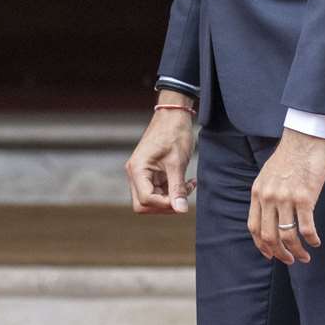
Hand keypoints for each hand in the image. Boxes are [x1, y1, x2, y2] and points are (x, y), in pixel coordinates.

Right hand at [124, 93, 197, 213]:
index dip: (164, 204)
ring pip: (151, 199)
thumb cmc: (174, 134)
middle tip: (183, 197)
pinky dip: (172, 190)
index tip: (182, 199)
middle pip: (143, 204)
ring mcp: (142, 173)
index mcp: (137, 169)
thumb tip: (181, 210)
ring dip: (170, 198)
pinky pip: (158, 190)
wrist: (173, 115)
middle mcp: (135, 173)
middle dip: (165, 205)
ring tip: (188, 187)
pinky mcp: (150, 172)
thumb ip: (177, 188)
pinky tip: (187, 183)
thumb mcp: (177, 163)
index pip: (145, 200)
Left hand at [248, 128, 324, 264]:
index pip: (253, 227)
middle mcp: (268, 197)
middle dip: (279, 253)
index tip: (270, 255)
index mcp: (258, 193)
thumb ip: (266, 195)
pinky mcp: (304, 197)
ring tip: (305, 257)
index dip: (261, 245)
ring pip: (287, 235)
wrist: (303, 139)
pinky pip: (306, 227)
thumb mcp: (267, 176)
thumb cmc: (288, 157)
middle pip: (268, 236)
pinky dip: (311, 240)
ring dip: (297, 251)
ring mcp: (285, 198)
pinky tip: (316, 242)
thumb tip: (270, 216)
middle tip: (290, 260)